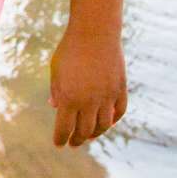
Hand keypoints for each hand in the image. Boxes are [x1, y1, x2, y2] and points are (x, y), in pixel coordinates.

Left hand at [49, 23, 126, 146]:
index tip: (59, 144)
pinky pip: (119, 112)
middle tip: (73, 143)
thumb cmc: (70, 50)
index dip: (60, 139)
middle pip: (84, 131)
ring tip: (88, 136)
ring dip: (95, 134)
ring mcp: (107, 96)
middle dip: (77, 140)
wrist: (95, 32)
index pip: (64, 129)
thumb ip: (56, 91)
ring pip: (103, 126)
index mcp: (70, 99)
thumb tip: (56, 108)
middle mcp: (90, 101)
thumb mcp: (56, 71)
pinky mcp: (120, 89)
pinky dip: (113, 121)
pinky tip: (106, 123)